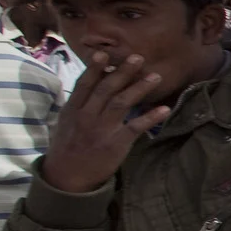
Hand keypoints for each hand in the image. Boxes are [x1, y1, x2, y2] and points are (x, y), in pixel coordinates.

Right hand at [41, 48, 171, 192]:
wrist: (68, 177)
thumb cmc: (69, 146)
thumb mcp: (66, 122)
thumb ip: (79, 103)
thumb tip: (93, 83)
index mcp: (73, 109)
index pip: (85, 84)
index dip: (95, 68)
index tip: (104, 53)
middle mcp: (87, 116)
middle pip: (106, 89)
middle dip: (122, 72)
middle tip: (138, 57)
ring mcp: (102, 129)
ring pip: (121, 103)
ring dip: (139, 88)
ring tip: (155, 76)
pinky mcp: (116, 143)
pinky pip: (135, 127)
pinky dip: (150, 117)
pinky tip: (164, 108)